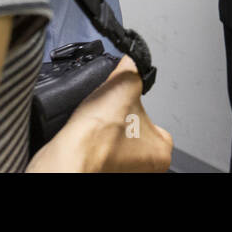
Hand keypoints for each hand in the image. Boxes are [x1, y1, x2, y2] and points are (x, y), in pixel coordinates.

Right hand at [28, 56, 172, 172]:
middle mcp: (147, 169)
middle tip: (108, 118)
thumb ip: (132, 69)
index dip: (135, 110)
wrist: (70, 155)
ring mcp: (124, 173)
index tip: (123, 107)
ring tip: (97, 127)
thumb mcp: (123, 85)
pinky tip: (89, 138)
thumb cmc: (98, 135)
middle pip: (135, 135)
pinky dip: (95, 146)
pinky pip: (101, 155)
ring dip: (107, 136)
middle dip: (121, 124)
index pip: (155, 123)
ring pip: (117, 146)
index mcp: (161, 152)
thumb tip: (131, 58)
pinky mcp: (103, 172)